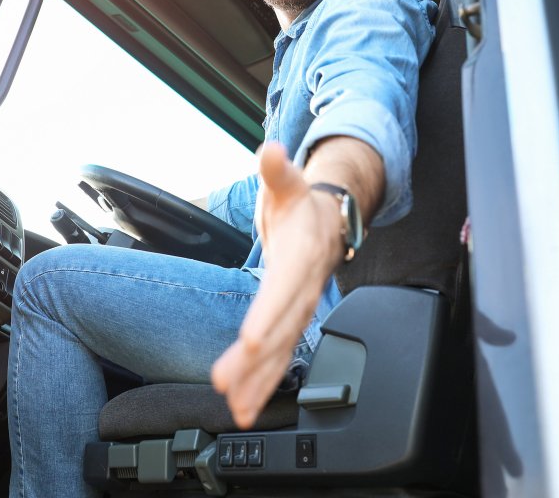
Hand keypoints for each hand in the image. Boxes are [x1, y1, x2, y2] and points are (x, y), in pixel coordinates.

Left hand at [211, 142, 342, 427]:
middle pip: (280, 329)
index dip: (269, 314)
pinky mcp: (292, 321)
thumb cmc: (302, 203)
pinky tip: (246, 405)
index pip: (283, 289)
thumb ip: (277, 169)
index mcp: (302, 256)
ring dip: (258, 380)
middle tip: (228, 382)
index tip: (251, 338)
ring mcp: (299, 308)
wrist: (331, 219)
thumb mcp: (287, 181)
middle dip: (255, 360)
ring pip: (281, 351)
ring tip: (237, 407)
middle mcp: (304, 289)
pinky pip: (280, 356)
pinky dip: (263, 383)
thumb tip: (271, 152)